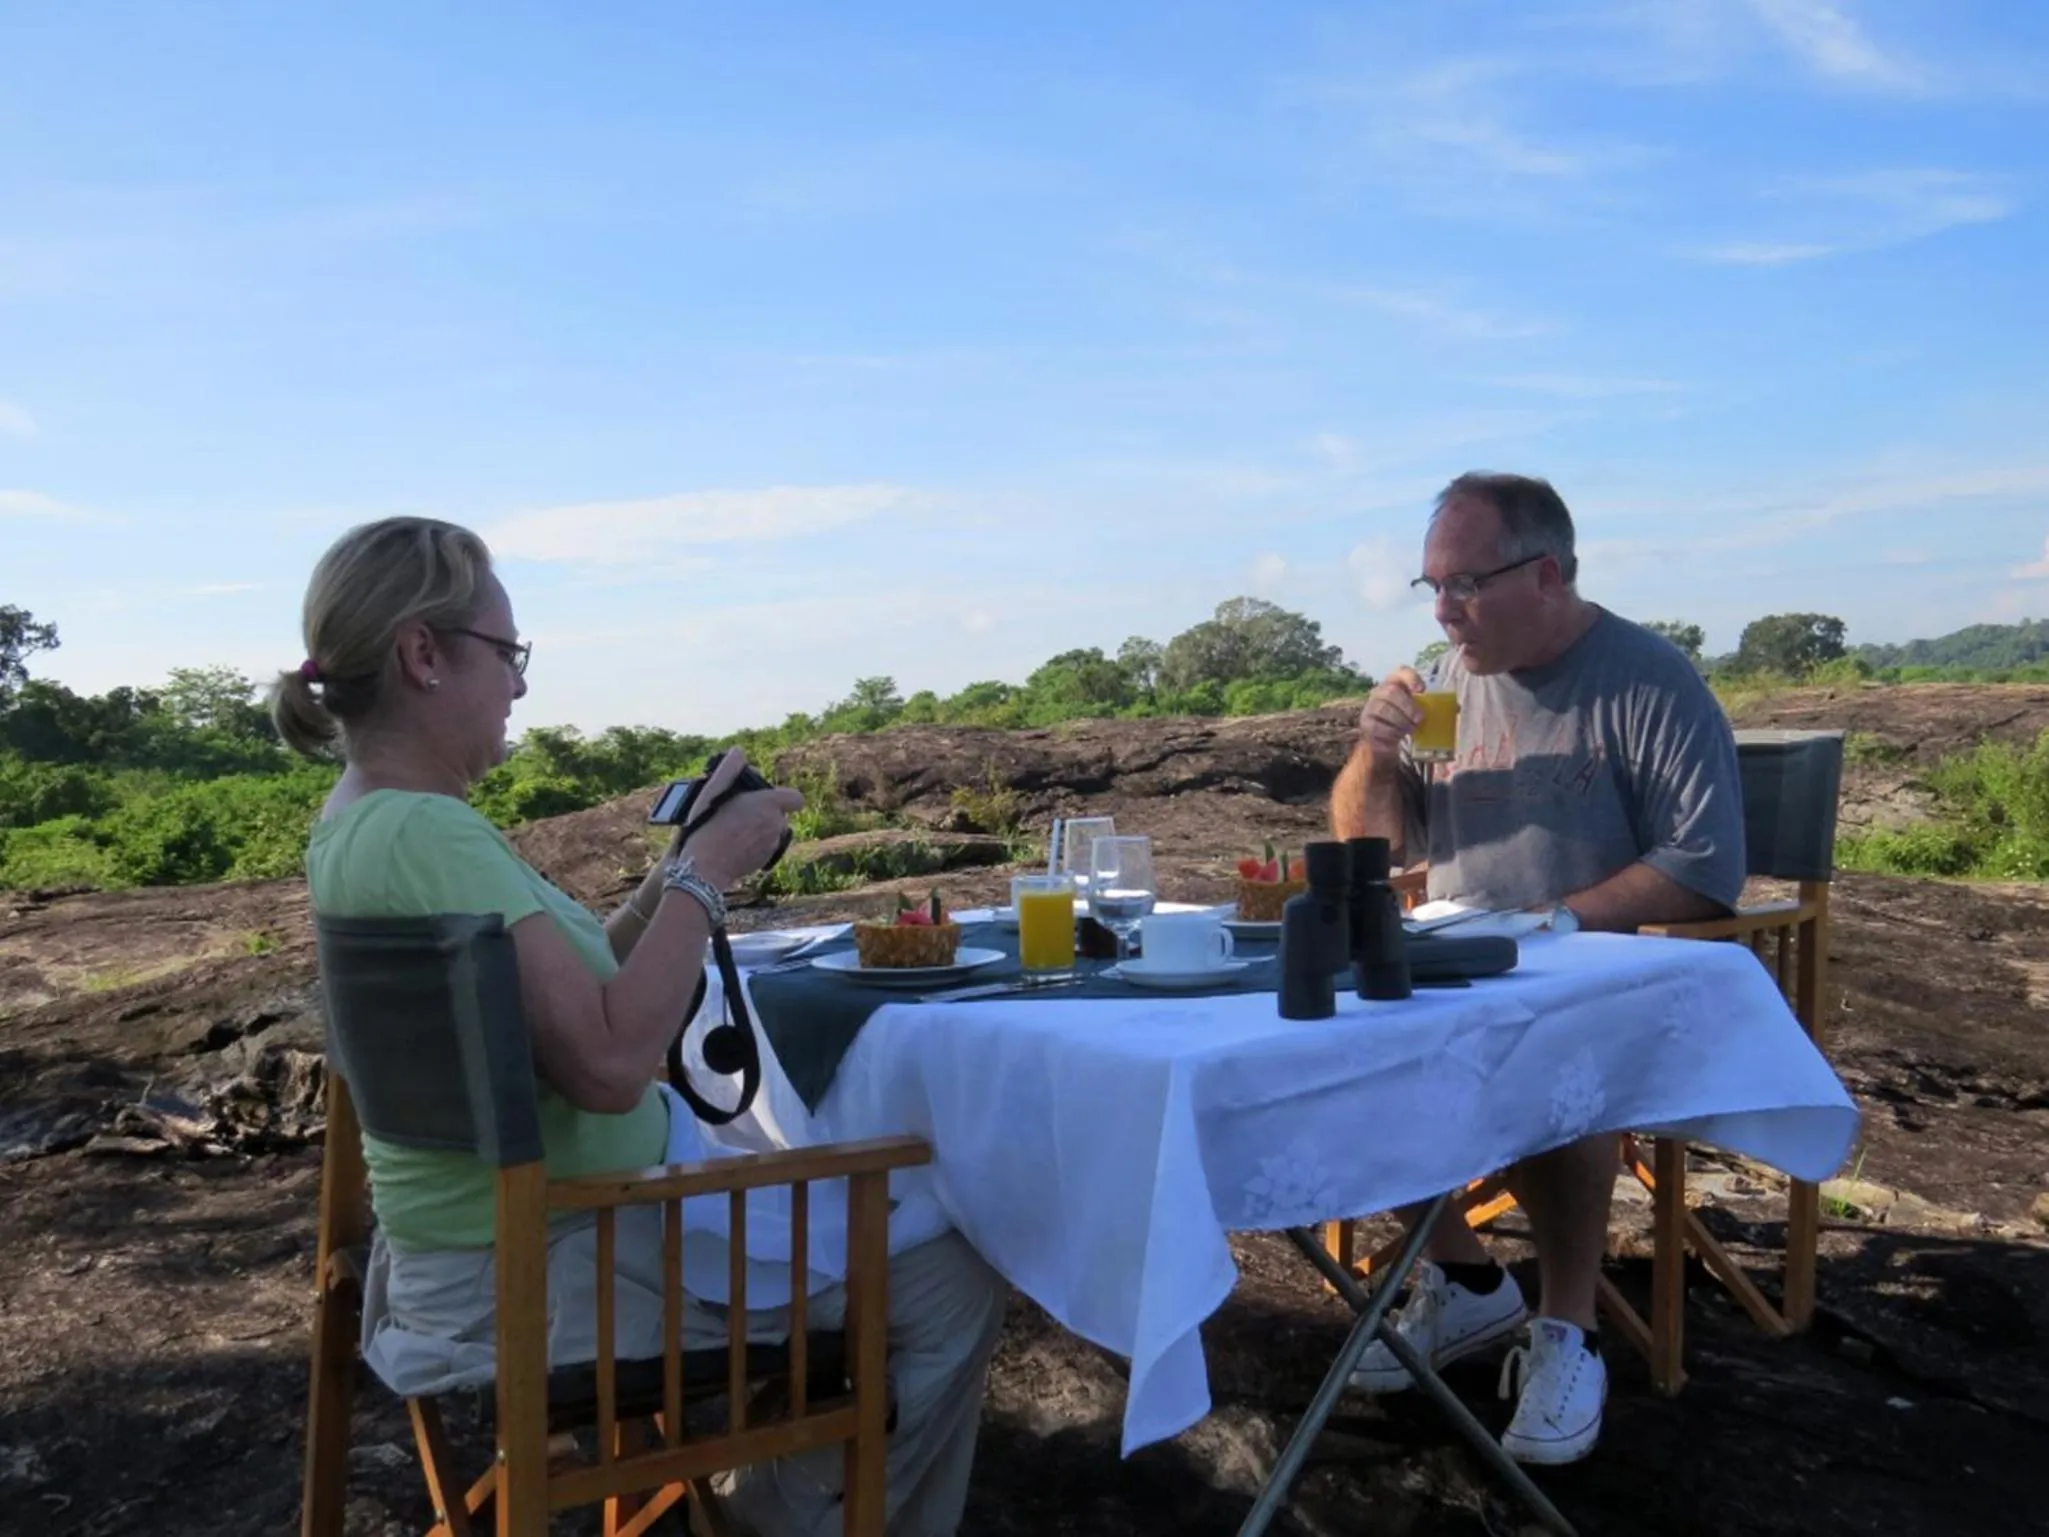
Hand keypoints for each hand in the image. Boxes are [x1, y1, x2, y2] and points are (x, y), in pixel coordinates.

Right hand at [677, 750, 805, 889]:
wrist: (705, 867)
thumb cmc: (707, 826)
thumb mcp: (713, 791)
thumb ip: (729, 768)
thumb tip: (738, 752)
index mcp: (768, 804)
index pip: (794, 798)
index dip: (781, 797)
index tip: (762, 799)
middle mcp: (776, 824)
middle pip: (779, 813)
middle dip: (763, 812)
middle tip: (738, 813)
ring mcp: (773, 844)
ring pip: (772, 830)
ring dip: (759, 828)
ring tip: (734, 829)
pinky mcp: (767, 860)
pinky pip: (767, 846)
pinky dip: (756, 844)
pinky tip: (736, 844)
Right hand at [1357, 666, 1425, 757]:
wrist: (1383, 739)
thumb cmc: (1404, 718)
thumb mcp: (1417, 709)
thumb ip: (1433, 705)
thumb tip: (1457, 708)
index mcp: (1394, 682)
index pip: (1400, 671)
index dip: (1411, 678)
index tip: (1422, 690)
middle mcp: (1379, 691)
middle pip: (1391, 693)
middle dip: (1407, 706)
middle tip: (1420, 719)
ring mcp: (1370, 707)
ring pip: (1384, 710)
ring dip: (1401, 721)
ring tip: (1410, 729)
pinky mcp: (1366, 723)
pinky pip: (1379, 726)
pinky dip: (1392, 732)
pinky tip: (1398, 735)